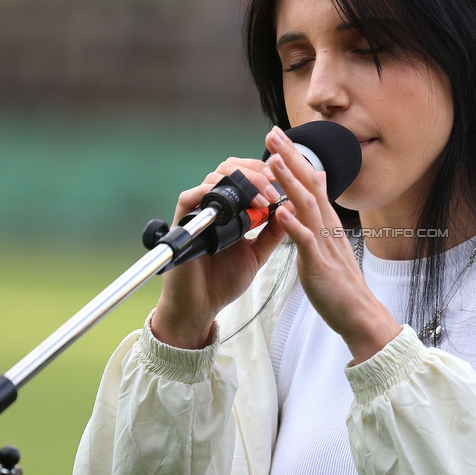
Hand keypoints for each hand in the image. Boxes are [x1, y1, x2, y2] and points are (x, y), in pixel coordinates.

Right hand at [151, 157, 287, 348]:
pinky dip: (214, 193)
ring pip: (215, 177)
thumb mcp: (258, 253)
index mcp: (231, 209)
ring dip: (243, 183)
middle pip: (230, 168)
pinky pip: (191, 196)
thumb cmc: (224, 281)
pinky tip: (237, 207)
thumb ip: (273, 232)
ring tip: (264, 199)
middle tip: (275, 186)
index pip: (245, 174)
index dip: (264, 171)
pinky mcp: (183, 221)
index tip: (285, 179)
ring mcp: (197, 212)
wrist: (202, 306)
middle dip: (256, 172)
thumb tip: (292, 207)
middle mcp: (213, 206)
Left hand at [264, 127, 400, 362]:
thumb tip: (317, 189)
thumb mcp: (330, 242)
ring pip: (307, 205)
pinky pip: (306, 241)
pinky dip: (294, 224)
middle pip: (309, 184)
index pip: (311, 181)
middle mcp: (327, 226)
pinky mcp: (320, 264)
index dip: (294, 157)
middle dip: (289, 157)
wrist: (359, 313)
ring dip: (289, 181)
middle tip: (272, 132)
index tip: (278, 136)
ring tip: (272, 160)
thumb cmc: (340, 284)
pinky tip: (281, 210)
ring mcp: (325, 243)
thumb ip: (321, 216)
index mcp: (326, 222)